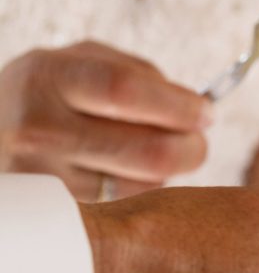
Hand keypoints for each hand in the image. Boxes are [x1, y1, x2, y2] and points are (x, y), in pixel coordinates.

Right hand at [0, 42, 210, 200]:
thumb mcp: (81, 61)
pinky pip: (122, 207)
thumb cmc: (50, 92)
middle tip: (197, 141)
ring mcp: (42, 177)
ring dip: (168, 172)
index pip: (126, 92)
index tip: (206, 113)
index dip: (178, 106)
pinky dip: (142, 191)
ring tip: (158, 153)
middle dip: (190, 147)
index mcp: (50, 78)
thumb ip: (140, 74)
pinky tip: (130, 174)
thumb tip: (196, 108)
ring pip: (141, 186)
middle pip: (146, 151)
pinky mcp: (53, 211)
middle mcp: (39, 129)